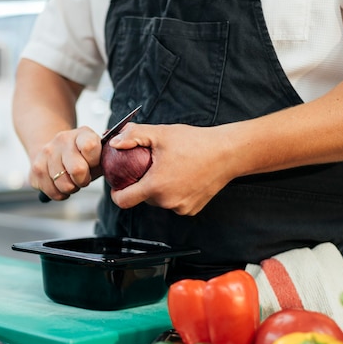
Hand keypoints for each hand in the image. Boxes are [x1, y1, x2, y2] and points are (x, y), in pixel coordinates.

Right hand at [30, 126, 101, 200]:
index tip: (93, 164)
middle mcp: (62, 140)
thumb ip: (106, 159)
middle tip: (82, 178)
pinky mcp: (36, 167)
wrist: (54, 151)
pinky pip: (53, 192)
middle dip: (83, 180)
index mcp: (82, 134)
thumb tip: (114, 162)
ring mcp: (47, 152)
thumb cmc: (82, 157)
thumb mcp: (97, 154)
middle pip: (77, 170)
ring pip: (64, 185)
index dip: (94, 162)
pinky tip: (59, 183)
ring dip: (71, 188)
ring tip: (70, 179)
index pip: (90, 147)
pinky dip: (60, 193)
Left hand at [107, 122, 237, 214]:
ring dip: (158, 189)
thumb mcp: (161, 134)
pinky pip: (174, 203)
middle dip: (140, 184)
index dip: (116, 193)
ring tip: (168, 169)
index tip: (118, 185)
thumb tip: (114, 142)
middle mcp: (168, 202)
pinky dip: (173, 192)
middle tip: (148, 166)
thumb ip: (133, 136)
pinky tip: (181, 177)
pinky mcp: (192, 209)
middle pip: (141, 199)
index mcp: (156, 186)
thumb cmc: (197, 143)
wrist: (228, 153)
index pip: (123, 200)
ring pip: (159, 201)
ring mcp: (181, 208)